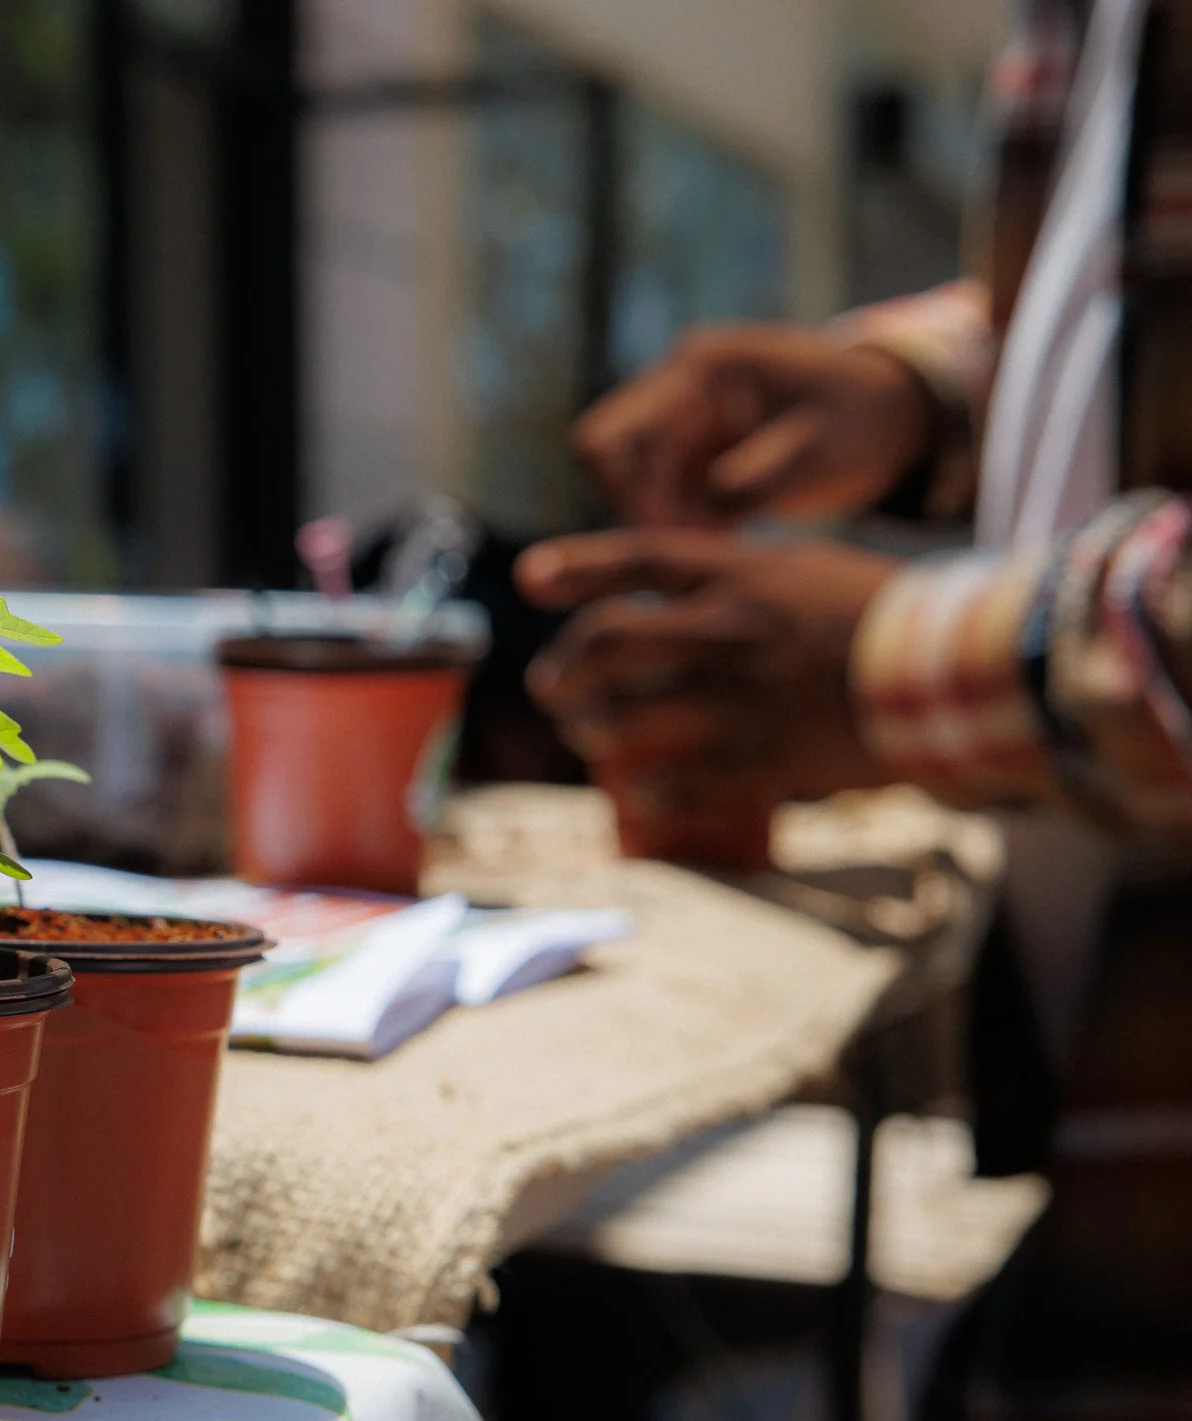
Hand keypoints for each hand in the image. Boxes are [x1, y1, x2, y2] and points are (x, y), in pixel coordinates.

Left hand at [518, 530, 900, 803]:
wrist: (957, 669)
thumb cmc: (886, 615)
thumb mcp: (806, 570)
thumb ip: (738, 578)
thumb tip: (676, 595)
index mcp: (741, 573)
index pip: (636, 559)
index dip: (576, 566)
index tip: (529, 578)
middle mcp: (726, 627)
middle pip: (607, 643)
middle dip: (564, 670)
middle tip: (552, 690)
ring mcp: (740, 694)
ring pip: (626, 714)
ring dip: (592, 730)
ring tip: (588, 737)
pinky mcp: (763, 754)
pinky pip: (678, 780)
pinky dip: (650, 791)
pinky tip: (644, 795)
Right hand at [577, 325, 935, 527]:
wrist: (894, 413)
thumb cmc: (863, 417)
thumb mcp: (822, 446)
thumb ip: (758, 475)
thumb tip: (697, 517)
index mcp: (700, 368)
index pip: (614, 435)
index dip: (629, 492)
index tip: (673, 536)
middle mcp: (674, 388)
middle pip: (604, 457)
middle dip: (636, 508)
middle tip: (693, 546)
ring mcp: (679, 422)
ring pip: (625, 483)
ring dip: (659, 521)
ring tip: (719, 544)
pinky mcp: (691, 456)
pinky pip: (656, 497)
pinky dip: (679, 527)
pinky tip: (722, 543)